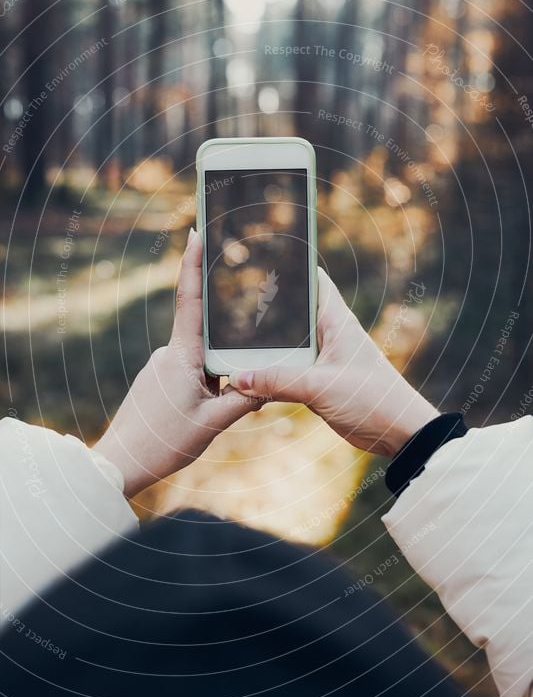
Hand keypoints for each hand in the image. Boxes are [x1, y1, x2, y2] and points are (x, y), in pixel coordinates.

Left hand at [93, 228, 260, 496]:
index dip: (193, 263)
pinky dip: (205, 385)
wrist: (121, 464)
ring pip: (201, 360)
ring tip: (214, 411)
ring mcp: (161, 368)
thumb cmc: (163, 443)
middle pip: (206, 335)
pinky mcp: (158, 382)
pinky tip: (204, 412)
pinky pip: (190, 373)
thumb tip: (267, 383)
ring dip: (217, 376)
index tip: (196, 231)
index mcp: (182, 356)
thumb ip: (243, 399)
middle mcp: (169, 355)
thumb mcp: (213, 423)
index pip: (190, 300)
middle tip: (239, 353)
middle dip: (227, 342)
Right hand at [229, 268, 438, 456]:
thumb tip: (239, 378)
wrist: (399, 433)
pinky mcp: (321, 383)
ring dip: (266, 349)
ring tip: (230, 343)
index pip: (314, 281)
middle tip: (230, 305)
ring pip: (288, 347)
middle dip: (266, 312)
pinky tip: (249, 378)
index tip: (264, 257)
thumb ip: (277, 381)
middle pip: (293, 316)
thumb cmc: (372, 399)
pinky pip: (290, 372)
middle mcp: (330, 336)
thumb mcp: (319, 387)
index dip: (292, 268)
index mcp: (336, 322)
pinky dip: (272, 374)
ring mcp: (325, 360)